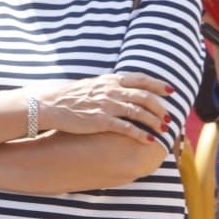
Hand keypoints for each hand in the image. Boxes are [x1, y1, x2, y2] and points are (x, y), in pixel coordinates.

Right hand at [28, 72, 171, 139]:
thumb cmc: (66, 96)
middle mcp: (111, 91)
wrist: (47, 105)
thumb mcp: (89, 85)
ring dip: (154, 121)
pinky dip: (141, 134)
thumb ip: (107, 86)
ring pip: (140, 112)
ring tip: (163, 129)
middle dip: (160, 107)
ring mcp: (107, 105)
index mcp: (108, 80)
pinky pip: (127, 128)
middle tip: (169, 116)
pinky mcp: (101, 121)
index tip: (170, 91)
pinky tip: (149, 140)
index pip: (140, 79)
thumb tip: (119, 89)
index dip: (158, 85)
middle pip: (144, 96)